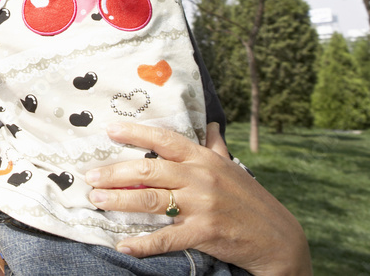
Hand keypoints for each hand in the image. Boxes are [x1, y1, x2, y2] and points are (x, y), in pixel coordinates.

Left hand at [85, 122, 310, 275]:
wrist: (280, 239)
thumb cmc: (251, 201)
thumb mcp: (234, 169)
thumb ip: (217, 148)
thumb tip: (211, 125)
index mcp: (205, 159)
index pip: (165, 140)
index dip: (136, 133)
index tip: (110, 130)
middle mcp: (201, 178)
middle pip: (149, 171)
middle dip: (114, 172)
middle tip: (90, 175)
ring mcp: (203, 206)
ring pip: (152, 200)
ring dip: (119, 200)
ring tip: (97, 199)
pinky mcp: (205, 233)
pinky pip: (167, 239)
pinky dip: (143, 244)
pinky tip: (123, 245)